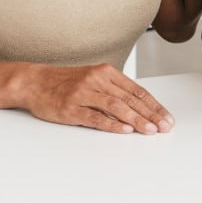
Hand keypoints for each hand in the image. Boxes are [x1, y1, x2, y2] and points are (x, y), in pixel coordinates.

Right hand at [24, 64, 173, 134]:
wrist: (34, 82)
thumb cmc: (66, 83)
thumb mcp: (94, 78)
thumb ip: (115, 90)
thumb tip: (141, 107)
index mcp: (106, 72)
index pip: (137, 90)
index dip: (154, 105)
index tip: (167, 117)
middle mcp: (97, 80)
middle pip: (130, 99)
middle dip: (151, 114)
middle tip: (165, 126)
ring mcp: (83, 94)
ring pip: (116, 107)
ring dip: (136, 120)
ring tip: (150, 130)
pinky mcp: (71, 108)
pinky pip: (95, 117)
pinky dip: (112, 124)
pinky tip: (125, 130)